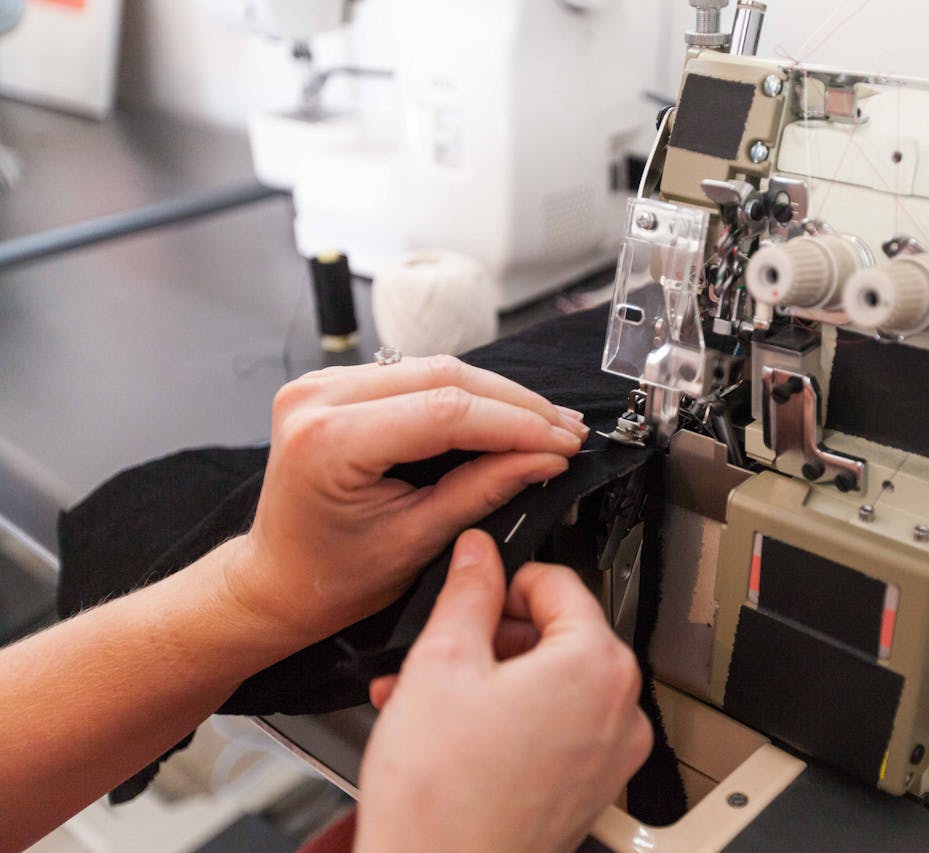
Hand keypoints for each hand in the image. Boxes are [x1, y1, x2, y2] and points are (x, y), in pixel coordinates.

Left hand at [226, 355, 589, 642]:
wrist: (279, 580)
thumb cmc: (332, 577)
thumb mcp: (419, 540)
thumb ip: (484, 489)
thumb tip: (544, 457)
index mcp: (328, 441)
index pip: (446, 413)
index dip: (516, 425)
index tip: (562, 442)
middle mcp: (318, 399)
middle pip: (444, 377)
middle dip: (516, 405)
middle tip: (566, 429)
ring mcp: (323, 385)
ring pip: (435, 367)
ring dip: (497, 395)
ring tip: (545, 422)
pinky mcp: (337, 385)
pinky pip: (415, 374)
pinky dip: (465, 394)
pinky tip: (502, 412)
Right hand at [355, 530, 652, 852]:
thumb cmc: (443, 798)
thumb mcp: (441, 662)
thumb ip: (467, 592)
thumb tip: (478, 554)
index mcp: (598, 666)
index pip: (559, 582)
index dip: (503, 579)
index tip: (471, 587)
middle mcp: (620, 711)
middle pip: (557, 635)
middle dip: (489, 637)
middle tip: (440, 648)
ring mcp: (608, 756)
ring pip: (548, 685)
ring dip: (487, 679)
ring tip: (427, 694)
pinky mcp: (587, 789)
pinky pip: (551, 729)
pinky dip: (505, 719)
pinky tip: (448, 730)